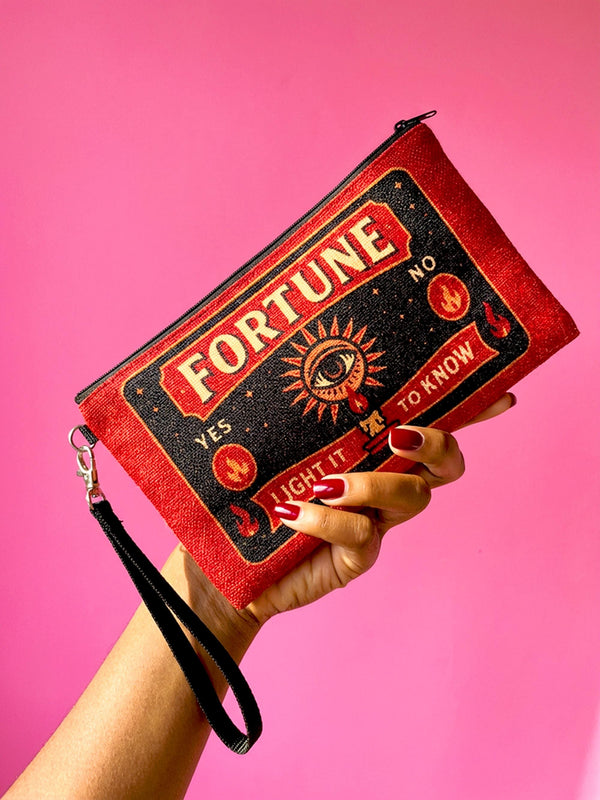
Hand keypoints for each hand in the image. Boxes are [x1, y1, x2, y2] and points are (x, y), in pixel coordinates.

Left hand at [244, 392, 515, 624]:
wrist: (224, 559)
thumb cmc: (249, 489)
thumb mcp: (269, 442)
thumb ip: (290, 412)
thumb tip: (283, 354)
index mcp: (374, 448)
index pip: (433, 422)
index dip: (474, 411)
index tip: (505, 396)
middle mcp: (386, 482)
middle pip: (446, 465)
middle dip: (436, 446)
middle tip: (398, 436)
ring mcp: (375, 522)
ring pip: (412, 499)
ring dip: (374, 484)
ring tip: (327, 483)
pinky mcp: (355, 558)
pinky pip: (364, 535)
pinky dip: (329, 519)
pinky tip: (291, 512)